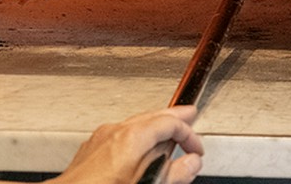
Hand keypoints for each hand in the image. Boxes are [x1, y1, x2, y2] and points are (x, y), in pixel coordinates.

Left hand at [53, 106, 203, 183]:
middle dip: (174, 117)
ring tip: (170, 133)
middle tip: (190, 116)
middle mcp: (116, 130)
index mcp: (132, 137)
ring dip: (156, 126)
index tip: (196, 150)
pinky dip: (139, 134)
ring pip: (136, 122)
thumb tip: (191, 163)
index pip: (169, 124)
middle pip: (152, 115)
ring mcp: (102, 137)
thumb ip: (172, 174)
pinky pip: (122, 132)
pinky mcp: (94, 147)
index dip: (188, 135)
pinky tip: (141, 147)